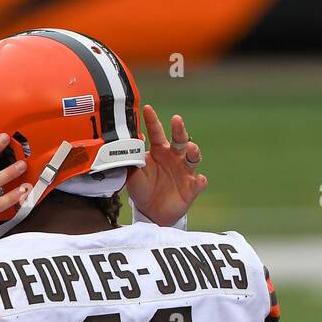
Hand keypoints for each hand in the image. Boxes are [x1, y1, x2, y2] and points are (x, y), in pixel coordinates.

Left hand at [124, 104, 207, 226]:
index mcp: (159, 150)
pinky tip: (200, 179)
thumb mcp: (132, 176)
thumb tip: (121, 150)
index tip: (147, 108)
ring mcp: (184, 171)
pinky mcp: (191, 188)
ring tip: (191, 148)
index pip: (156, 132)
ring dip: (194, 151)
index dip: (152, 120)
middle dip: (179, 129)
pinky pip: (198, 183)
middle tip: (176, 119)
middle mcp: (174, 157)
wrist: (151, 212)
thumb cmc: (142, 188)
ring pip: (193, 158)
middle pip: (180, 139)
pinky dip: (200, 181)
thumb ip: (130, 163)